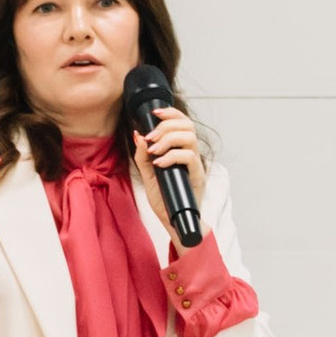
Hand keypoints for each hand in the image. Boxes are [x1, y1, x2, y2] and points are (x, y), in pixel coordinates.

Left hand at [132, 104, 207, 236]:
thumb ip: (142, 156)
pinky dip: (172, 156)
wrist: (174, 223)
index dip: (170, 113)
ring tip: (154, 151)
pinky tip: (159, 163)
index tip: (154, 113)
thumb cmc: (165, 200)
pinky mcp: (198, 177)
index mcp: (181, 151)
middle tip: (151, 137)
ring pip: (190, 137)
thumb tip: (137, 135)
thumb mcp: (148, 175)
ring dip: (168, 139)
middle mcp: (191, 155)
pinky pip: (189, 157)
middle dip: (166, 126)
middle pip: (187, 125)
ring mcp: (195, 166)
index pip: (182, 122)